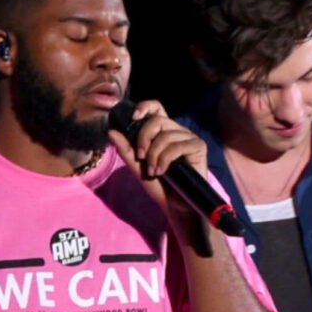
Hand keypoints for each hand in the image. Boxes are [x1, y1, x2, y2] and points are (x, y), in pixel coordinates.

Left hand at [108, 99, 207, 216]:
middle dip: (144, 138)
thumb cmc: (160, 186)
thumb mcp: (137, 167)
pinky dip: (165, 159)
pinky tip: (162, 171)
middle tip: (140, 157)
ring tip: (153, 171)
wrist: (176, 205)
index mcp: (164, 132)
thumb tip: (112, 131)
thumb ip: (126, 150)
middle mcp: (178, 132)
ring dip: (154, 155)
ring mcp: (189, 138)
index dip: (145, 106)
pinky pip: (177, 146)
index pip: (157, 108)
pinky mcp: (199, 147)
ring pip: (166, 135)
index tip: (134, 117)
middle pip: (158, 120)